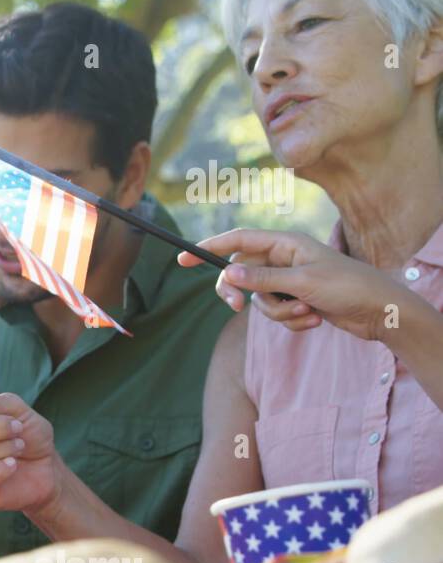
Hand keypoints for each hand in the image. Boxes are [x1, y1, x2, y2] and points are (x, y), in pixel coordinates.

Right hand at [178, 228, 406, 340]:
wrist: (380, 313)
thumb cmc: (347, 287)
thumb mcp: (302, 282)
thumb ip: (261, 278)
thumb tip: (226, 273)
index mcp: (285, 243)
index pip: (237, 240)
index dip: (208, 248)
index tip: (183, 258)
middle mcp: (283, 259)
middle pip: (240, 273)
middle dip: (241, 292)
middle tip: (236, 306)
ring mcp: (289, 281)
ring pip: (259, 299)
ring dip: (279, 313)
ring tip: (307, 312)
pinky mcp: (296, 301)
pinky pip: (276, 313)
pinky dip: (292, 321)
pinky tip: (315, 320)